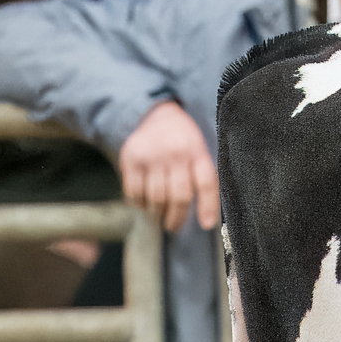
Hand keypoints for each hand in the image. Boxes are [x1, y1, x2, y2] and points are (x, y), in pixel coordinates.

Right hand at [119, 99, 216, 231]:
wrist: (156, 114)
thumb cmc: (183, 141)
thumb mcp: (200, 151)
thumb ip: (203, 176)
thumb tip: (209, 217)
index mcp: (198, 152)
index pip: (207, 184)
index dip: (208, 207)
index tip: (206, 225)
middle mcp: (176, 154)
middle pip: (179, 196)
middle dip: (176, 218)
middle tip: (173, 226)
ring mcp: (153, 156)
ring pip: (156, 197)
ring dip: (157, 213)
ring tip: (158, 216)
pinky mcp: (132, 158)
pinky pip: (135, 191)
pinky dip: (139, 203)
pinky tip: (144, 204)